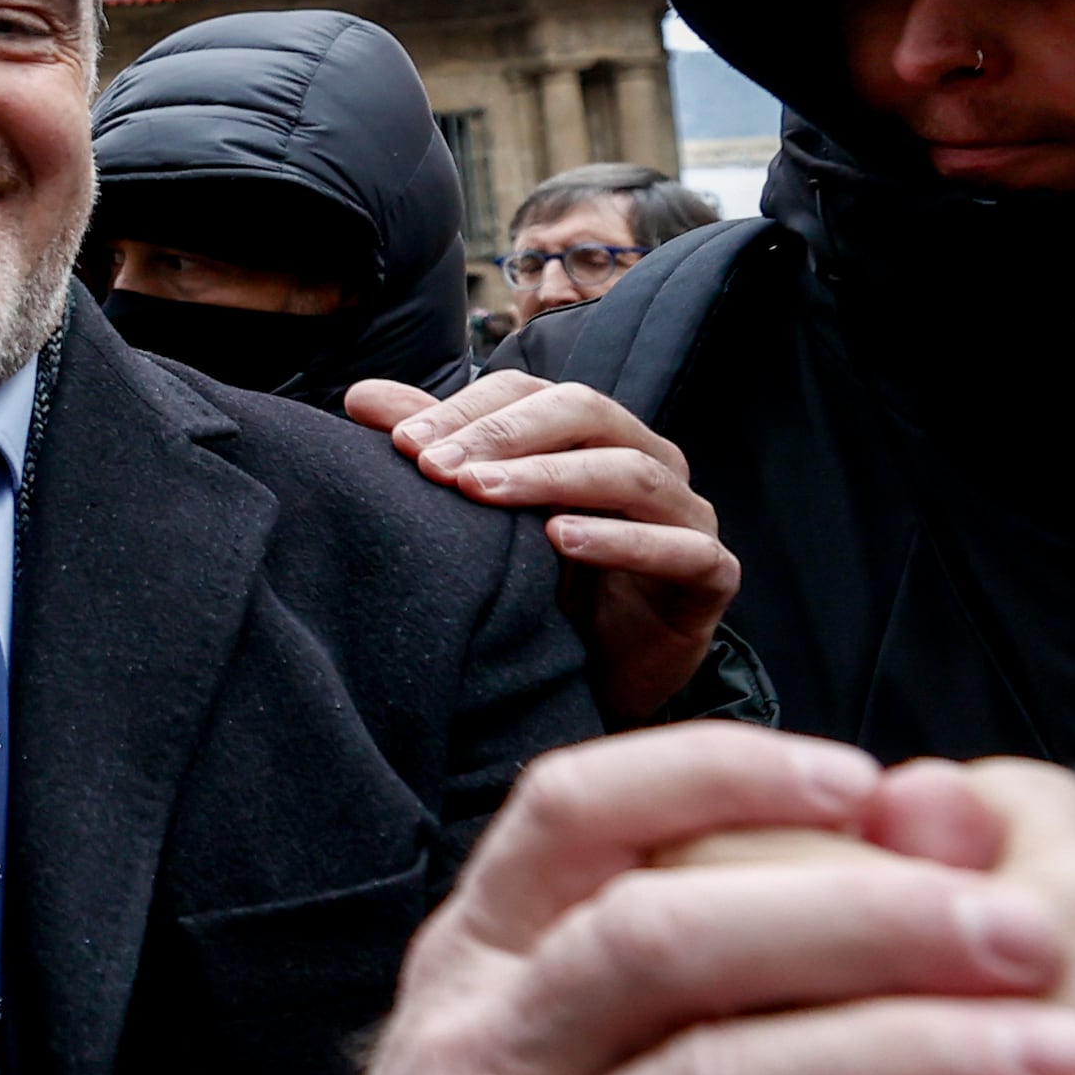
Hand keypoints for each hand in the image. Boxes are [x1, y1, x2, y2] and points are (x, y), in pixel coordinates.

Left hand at [352, 373, 738, 728]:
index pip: (532, 393)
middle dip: (505, 434)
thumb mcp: (484, 520)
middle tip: (439, 468)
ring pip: (632, 472)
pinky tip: (560, 540)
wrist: (597, 681)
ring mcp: (687, 516)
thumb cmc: (541, 590)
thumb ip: (439, 454)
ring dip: (552, 477)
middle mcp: (646, 461)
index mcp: (593, 436)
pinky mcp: (712, 575)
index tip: (402, 445)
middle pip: (585, 413)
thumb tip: (362, 398)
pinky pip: (680, 548)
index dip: (468, 409)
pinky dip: (620, 540)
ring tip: (485, 494)